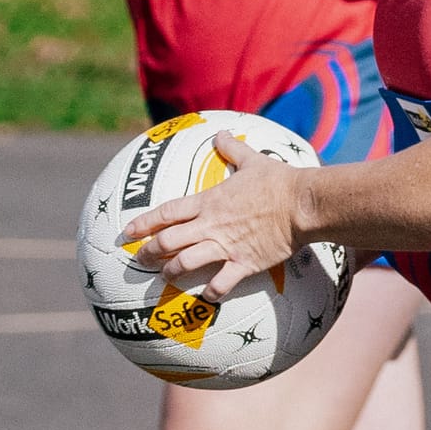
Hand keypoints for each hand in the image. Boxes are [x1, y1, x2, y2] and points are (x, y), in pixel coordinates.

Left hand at [124, 130, 306, 296]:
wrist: (302, 204)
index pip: (167, 213)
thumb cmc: (278, 181)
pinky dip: (210, 293)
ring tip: (165, 277)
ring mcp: (226, 246)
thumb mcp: (252, 160)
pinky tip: (205, 296)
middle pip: (168, 241)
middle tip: (140, 259)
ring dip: (171, 272)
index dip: (145, 223)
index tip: (128, 231)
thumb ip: (232, 149)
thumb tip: (221, 133)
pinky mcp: (244, 263)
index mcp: (209, 202)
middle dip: (149, 252)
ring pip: (186, 263)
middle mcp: (211, 225)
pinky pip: (221, 283)